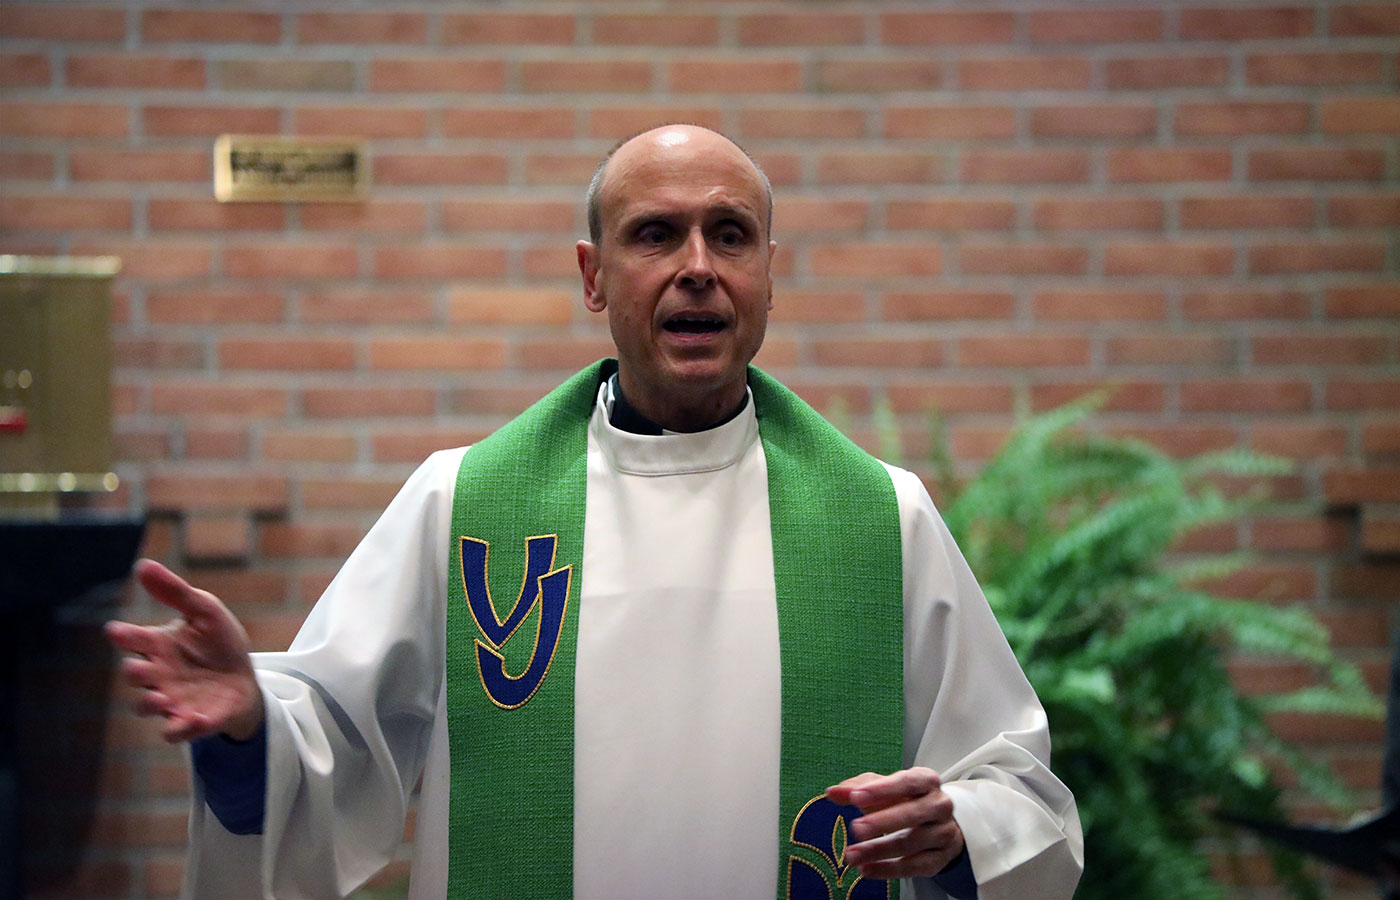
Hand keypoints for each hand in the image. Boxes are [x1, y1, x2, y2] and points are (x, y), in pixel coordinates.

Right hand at [105, 559, 263, 742]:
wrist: (245, 678)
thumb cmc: (217, 642)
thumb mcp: (204, 611)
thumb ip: (175, 592)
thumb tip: (142, 565)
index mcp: (157, 644)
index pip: (131, 639)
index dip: (122, 635)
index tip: (117, 631)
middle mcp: (157, 674)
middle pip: (133, 675)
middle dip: (133, 672)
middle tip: (139, 667)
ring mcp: (171, 699)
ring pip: (146, 706)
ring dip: (149, 704)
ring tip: (161, 698)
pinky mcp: (191, 720)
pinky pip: (176, 731)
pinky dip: (182, 728)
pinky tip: (196, 719)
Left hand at [826, 767, 964, 879]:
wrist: (939, 825)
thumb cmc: (906, 801)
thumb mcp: (883, 789)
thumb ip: (858, 788)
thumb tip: (832, 793)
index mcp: (926, 781)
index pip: (906, 782)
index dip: (881, 790)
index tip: (855, 797)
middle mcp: (940, 805)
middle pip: (913, 814)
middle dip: (882, 822)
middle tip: (856, 829)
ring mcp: (943, 833)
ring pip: (912, 843)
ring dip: (878, 850)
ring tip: (851, 856)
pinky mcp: (940, 859)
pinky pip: (915, 866)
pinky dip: (889, 869)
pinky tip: (867, 869)